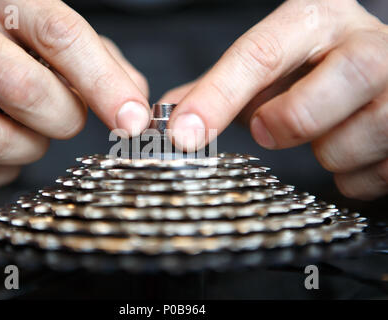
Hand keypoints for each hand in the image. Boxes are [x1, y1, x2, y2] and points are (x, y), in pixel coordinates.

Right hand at [0, 0, 149, 191]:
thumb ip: (98, 58)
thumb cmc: (4, 27)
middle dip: (65, 119)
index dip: (105, 85)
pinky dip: (1, 171)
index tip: (133, 120)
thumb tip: (134, 100)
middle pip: (26, 93)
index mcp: (5, 0)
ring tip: (28, 127)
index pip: (61, 37)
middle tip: (65, 113)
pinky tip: (4, 141)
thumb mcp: (50, 23)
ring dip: (30, 149)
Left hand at [162, 0, 387, 199]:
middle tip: (271, 128)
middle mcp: (370, 44)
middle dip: (290, 121)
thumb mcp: (272, 63)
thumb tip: (171, 115)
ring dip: (325, 152)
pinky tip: (352, 148)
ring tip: (325, 133)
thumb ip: (220, 87)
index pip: (261, 54)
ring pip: (352, 140)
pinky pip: (373, 175)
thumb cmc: (317, 68)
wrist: (384, 71)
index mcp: (318, 19)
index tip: (185, 133)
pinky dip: (350, 174)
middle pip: (329, 88)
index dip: (217, 98)